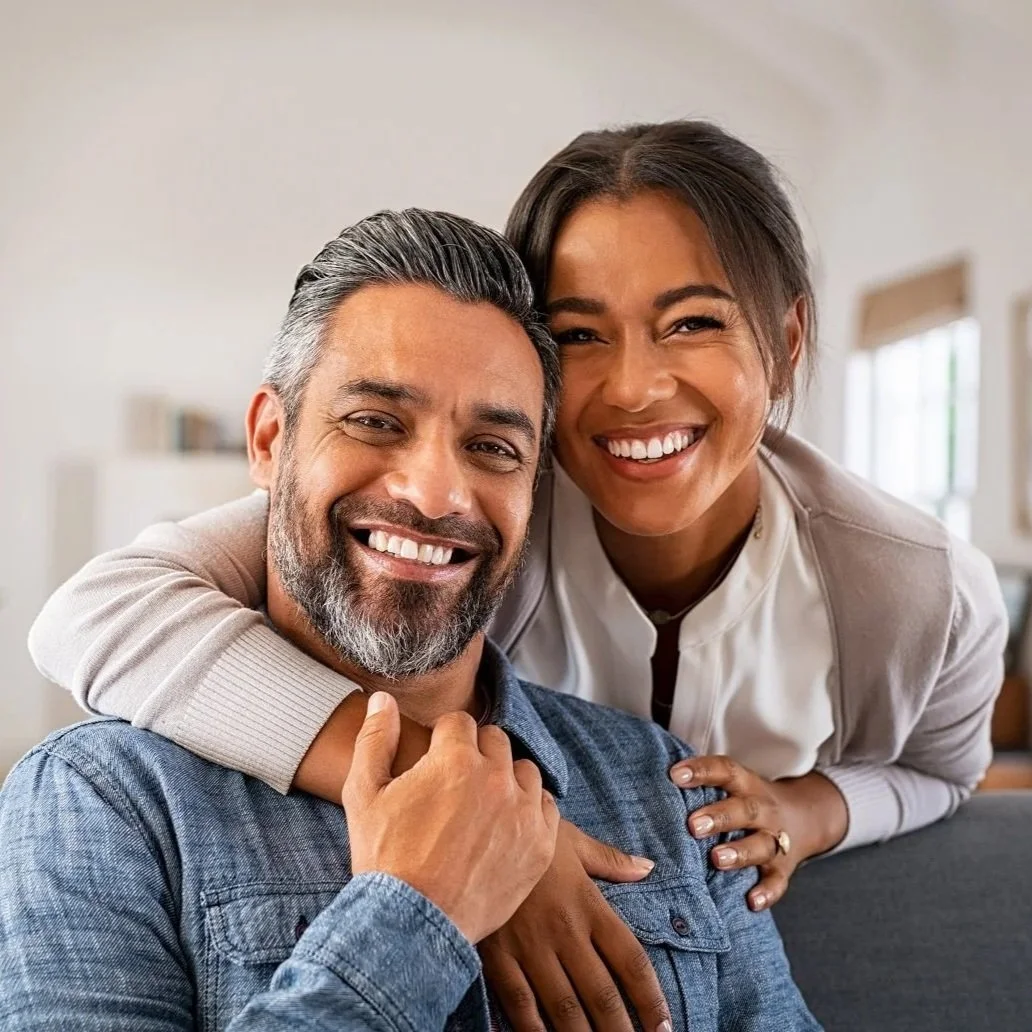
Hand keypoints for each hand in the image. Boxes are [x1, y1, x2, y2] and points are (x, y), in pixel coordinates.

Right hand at [342, 692, 559, 943]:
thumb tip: (381, 699)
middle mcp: (496, 778)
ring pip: (524, 771)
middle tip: (456, 784)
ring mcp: (523, 812)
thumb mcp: (364, 793)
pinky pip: (547, 807)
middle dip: (475, 753)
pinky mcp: (541, 845)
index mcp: (455, 758)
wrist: (411, 924)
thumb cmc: (384, 858)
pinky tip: (506, 824)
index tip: (434, 760)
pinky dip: (530, 809)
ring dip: (506, 778)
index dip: (442, 739)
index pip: (459, 723)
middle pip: (495, 741)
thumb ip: (373, 738)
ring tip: (482, 804)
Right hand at [479, 821, 672, 1031]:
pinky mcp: (498, 956)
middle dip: (621, 1031)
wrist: (477, 828)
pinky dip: (534, 1031)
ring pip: (565, 1008)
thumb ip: (611, 861)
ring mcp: (530, 947)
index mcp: (589, 905)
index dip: (651, 999)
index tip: (664, 1026)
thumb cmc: (529, 834)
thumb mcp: (573, 842)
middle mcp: (565, 932)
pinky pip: (520, 1004)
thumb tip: (646, 868)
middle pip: (602, 995)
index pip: (630, 961)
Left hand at [670, 755, 847, 910]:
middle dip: (720, 817)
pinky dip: (767, 892)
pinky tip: (752, 901)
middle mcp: (763, 810)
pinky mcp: (783, 868)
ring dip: (740, 852)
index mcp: (746, 784)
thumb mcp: (732, 785)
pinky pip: (778, 881)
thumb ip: (701, 786)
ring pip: (762, 845)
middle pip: (745, 809)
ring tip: (717, 859)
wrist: (804, 818)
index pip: (725, 771)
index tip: (675, 775)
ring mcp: (776, 839)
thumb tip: (648, 782)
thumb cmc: (747, 801)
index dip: (702, 771)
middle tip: (693, 825)